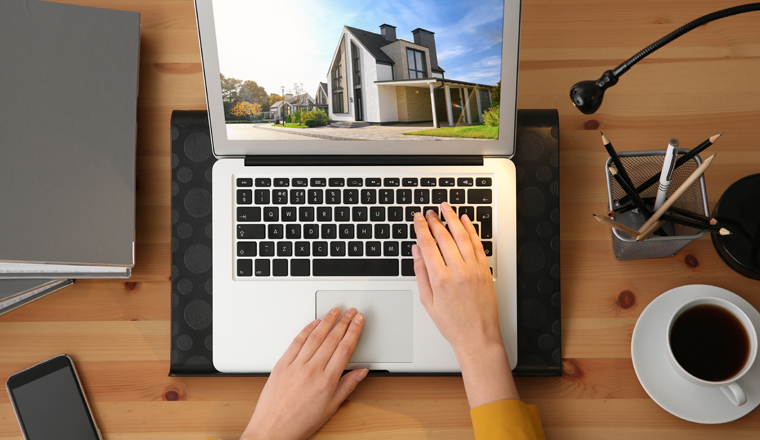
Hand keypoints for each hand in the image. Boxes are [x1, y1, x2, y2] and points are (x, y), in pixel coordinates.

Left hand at [241, 308, 367, 439]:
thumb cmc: (299, 423)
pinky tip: (314, 323)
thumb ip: (347, 386)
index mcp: (326, 382)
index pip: (345, 349)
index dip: (354, 331)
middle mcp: (311, 371)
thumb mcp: (330, 408)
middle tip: (351, 312)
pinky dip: (306, 330)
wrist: (272, 431)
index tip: (359, 321)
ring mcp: (295, 366)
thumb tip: (361, 372)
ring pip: (315, 337)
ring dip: (327, 321)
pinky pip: (296, 342)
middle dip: (344, 322)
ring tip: (335, 311)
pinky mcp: (282, 364)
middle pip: (332, 339)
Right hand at [412, 203, 501, 355]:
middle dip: (434, 221)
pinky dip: (471, 230)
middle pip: (444, 237)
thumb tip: (416, 252)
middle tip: (429, 212)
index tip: (418, 218)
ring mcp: (474, 269)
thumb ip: (421, 272)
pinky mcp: (485, 270)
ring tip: (446, 208)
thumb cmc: (452, 323)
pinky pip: (478, 244)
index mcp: (440, 279)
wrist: (477, 336)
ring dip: (453, 219)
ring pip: (462, 236)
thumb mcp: (427, 300)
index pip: (428, 245)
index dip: (421, 228)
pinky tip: (465, 221)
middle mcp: (458, 271)